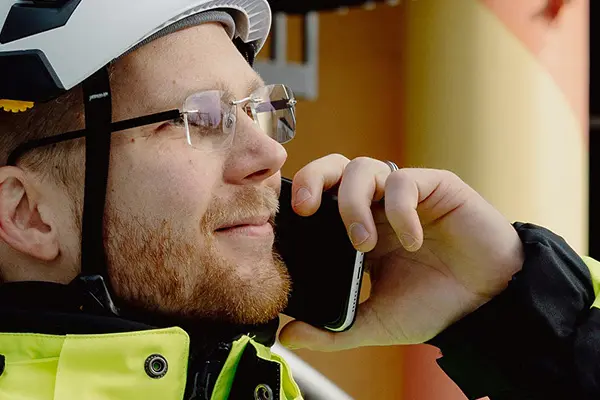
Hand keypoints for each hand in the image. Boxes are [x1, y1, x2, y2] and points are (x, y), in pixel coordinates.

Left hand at [278, 155, 524, 350]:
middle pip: (333, 167)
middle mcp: (377, 204)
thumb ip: (334, 330)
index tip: (285, 225)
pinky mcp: (435, 186)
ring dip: (355, 204)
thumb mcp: (377, 321)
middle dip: (313, 179)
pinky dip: (400, 210)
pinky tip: (412, 240)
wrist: (488, 302)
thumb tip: (289, 336)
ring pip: (364, 168)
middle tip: (307, 211)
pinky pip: (405, 181)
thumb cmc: (433, 305)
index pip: (319, 196)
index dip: (300, 200)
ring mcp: (404, 193)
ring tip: (363, 244)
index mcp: (358, 227)